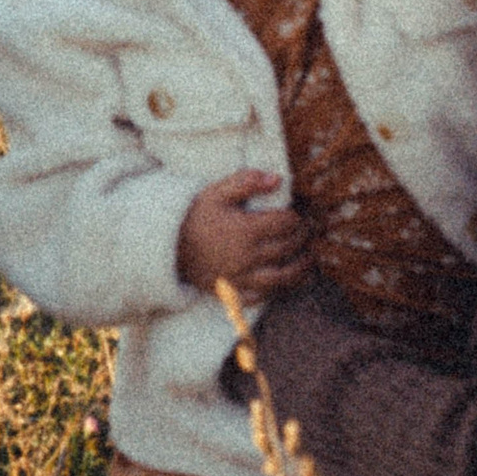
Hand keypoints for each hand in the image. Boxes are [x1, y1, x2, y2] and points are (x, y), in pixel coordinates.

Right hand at [176, 168, 310, 302]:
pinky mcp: (232, 292)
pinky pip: (261, 297)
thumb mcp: (217, 192)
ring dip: (301, 269)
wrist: (166, 246)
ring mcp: (241, 277)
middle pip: (287, 248)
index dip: (297, 217)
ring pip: (282, 278)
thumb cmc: (194, 216)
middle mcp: (247, 256)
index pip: (285, 223)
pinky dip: (277, 292)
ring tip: (310, 259)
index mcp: (245, 229)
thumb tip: (277, 179)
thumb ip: (246, 182)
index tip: (300, 213)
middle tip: (308, 231)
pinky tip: (286, 283)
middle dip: (303, 238)